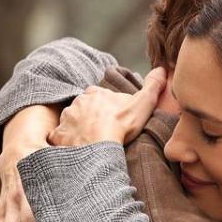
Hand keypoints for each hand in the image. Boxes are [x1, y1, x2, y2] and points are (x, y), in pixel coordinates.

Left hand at [47, 68, 165, 147]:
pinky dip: (67, 144)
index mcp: (95, 93)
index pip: (99, 96)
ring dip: (78, 130)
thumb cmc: (121, 124)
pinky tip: (76, 152)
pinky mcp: (59, 136)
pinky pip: (61, 139)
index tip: (114, 118)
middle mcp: (77, 103)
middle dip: (90, 118)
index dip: (107, 107)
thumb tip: (162, 69)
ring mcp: (66, 119)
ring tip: (90, 144)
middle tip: (102, 132)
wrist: (98, 146)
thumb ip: (153, 86)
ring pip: (71, 123)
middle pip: (83, 109)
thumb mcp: (143, 103)